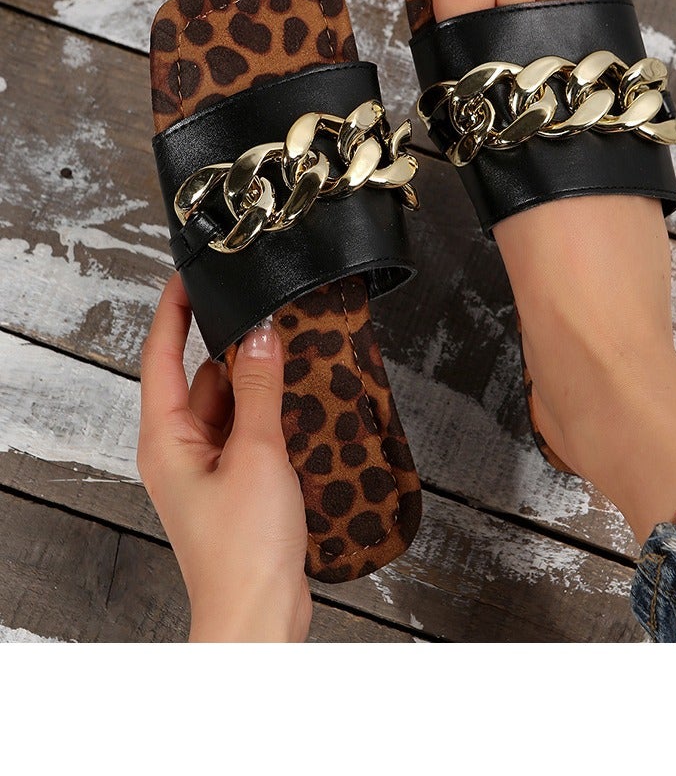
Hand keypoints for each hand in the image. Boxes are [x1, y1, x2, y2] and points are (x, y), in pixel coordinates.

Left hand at [138, 273, 310, 641]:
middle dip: (234, 350)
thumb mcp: (256, 454)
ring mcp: (208, 468)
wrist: (259, 615)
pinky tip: (298, 406)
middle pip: (202, 377)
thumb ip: (259, 389)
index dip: (173, 312)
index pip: (160, 356)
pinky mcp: (235, 484)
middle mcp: (180, 450)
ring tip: (292, 362)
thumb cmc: (241, 552)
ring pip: (230, 404)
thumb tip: (260, 336)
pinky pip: (248, 432)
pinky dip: (269, 415)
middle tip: (268, 320)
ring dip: (258, 385)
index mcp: (165, 438)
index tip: (188, 278)